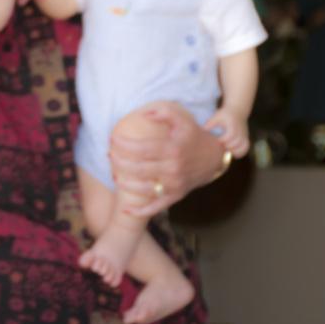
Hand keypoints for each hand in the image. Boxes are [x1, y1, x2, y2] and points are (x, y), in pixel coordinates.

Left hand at [108, 102, 226, 216]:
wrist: (215, 157)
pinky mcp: (176, 196)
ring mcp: (174, 185)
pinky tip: (126, 209)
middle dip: (118, 161)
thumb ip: (164, 112)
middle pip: (138, 168)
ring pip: (143, 188)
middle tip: (109, 154)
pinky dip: (141, 211)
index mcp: (172, 150)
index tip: (112, 138)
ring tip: (113, 174)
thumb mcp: (183, 119)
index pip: (140, 148)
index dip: (123, 144)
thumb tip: (145, 114)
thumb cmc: (194, 136)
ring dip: (125, 183)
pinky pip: (157, 206)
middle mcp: (173, 169)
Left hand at [204, 108, 249, 157]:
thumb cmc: (225, 114)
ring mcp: (244, 135)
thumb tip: (202, 131)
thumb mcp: (217, 116)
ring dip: (234, 151)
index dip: (222, 140)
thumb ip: (210, 124)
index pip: (229, 136)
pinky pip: (246, 147)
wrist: (238, 111)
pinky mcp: (245, 138)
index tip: (217, 140)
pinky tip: (233, 153)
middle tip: (220, 146)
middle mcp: (240, 131)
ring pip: (243, 146)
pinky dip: (240, 152)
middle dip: (227, 146)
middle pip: (236, 143)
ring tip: (226, 150)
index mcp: (233, 126)